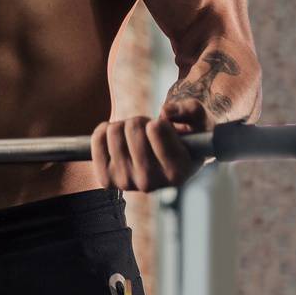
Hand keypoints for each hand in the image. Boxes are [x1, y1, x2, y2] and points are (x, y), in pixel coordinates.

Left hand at [89, 110, 206, 192]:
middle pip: (133, 128)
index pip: (156, 129)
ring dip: (124, 125)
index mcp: (177, 173)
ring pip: (114, 131)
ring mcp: (126, 184)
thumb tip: (164, 111)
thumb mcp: (198, 119)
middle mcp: (151, 184)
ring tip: (136, 136)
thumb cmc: (187, 136)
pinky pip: (97, 140)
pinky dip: (104, 130)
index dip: (159, 122)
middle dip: (141, 120)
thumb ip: (189, 110)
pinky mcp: (107, 180)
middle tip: (149, 131)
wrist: (164, 159)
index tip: (165, 131)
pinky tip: (118, 136)